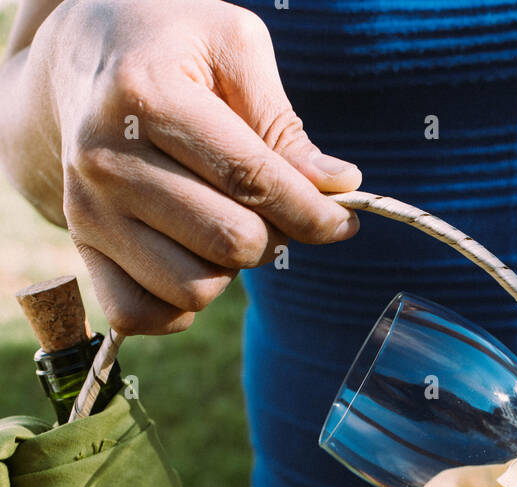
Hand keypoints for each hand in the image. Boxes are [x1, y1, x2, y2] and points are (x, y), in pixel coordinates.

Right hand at [30, 0, 361, 333]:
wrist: (83, 55)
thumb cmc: (173, 48)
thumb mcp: (233, 48)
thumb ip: (284, 125)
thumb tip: (339, 188)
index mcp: (148, 95)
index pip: (251, 180)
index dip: (311, 211)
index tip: (342, 220)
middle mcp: (107, 159)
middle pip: (231, 243)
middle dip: (271, 234)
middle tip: (264, 207)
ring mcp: (89, 209)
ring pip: (195, 289)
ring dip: (225, 268)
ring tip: (216, 219)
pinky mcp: (82, 246)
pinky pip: (143, 315)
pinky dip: (179, 306)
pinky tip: (189, 261)